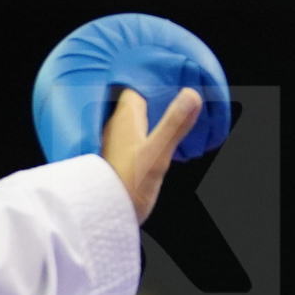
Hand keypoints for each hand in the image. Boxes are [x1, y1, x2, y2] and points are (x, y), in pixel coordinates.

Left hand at [102, 85, 204, 224]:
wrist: (103, 215)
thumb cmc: (128, 184)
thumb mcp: (157, 153)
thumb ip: (174, 124)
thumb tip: (192, 94)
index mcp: (125, 118)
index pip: (138, 87)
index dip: (154, 82)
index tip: (174, 80)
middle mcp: (117, 126)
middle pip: (138, 104)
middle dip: (157, 101)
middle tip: (180, 100)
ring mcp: (116, 142)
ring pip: (137, 122)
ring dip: (154, 120)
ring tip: (176, 120)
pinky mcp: (118, 159)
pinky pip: (136, 138)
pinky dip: (149, 136)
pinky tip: (162, 145)